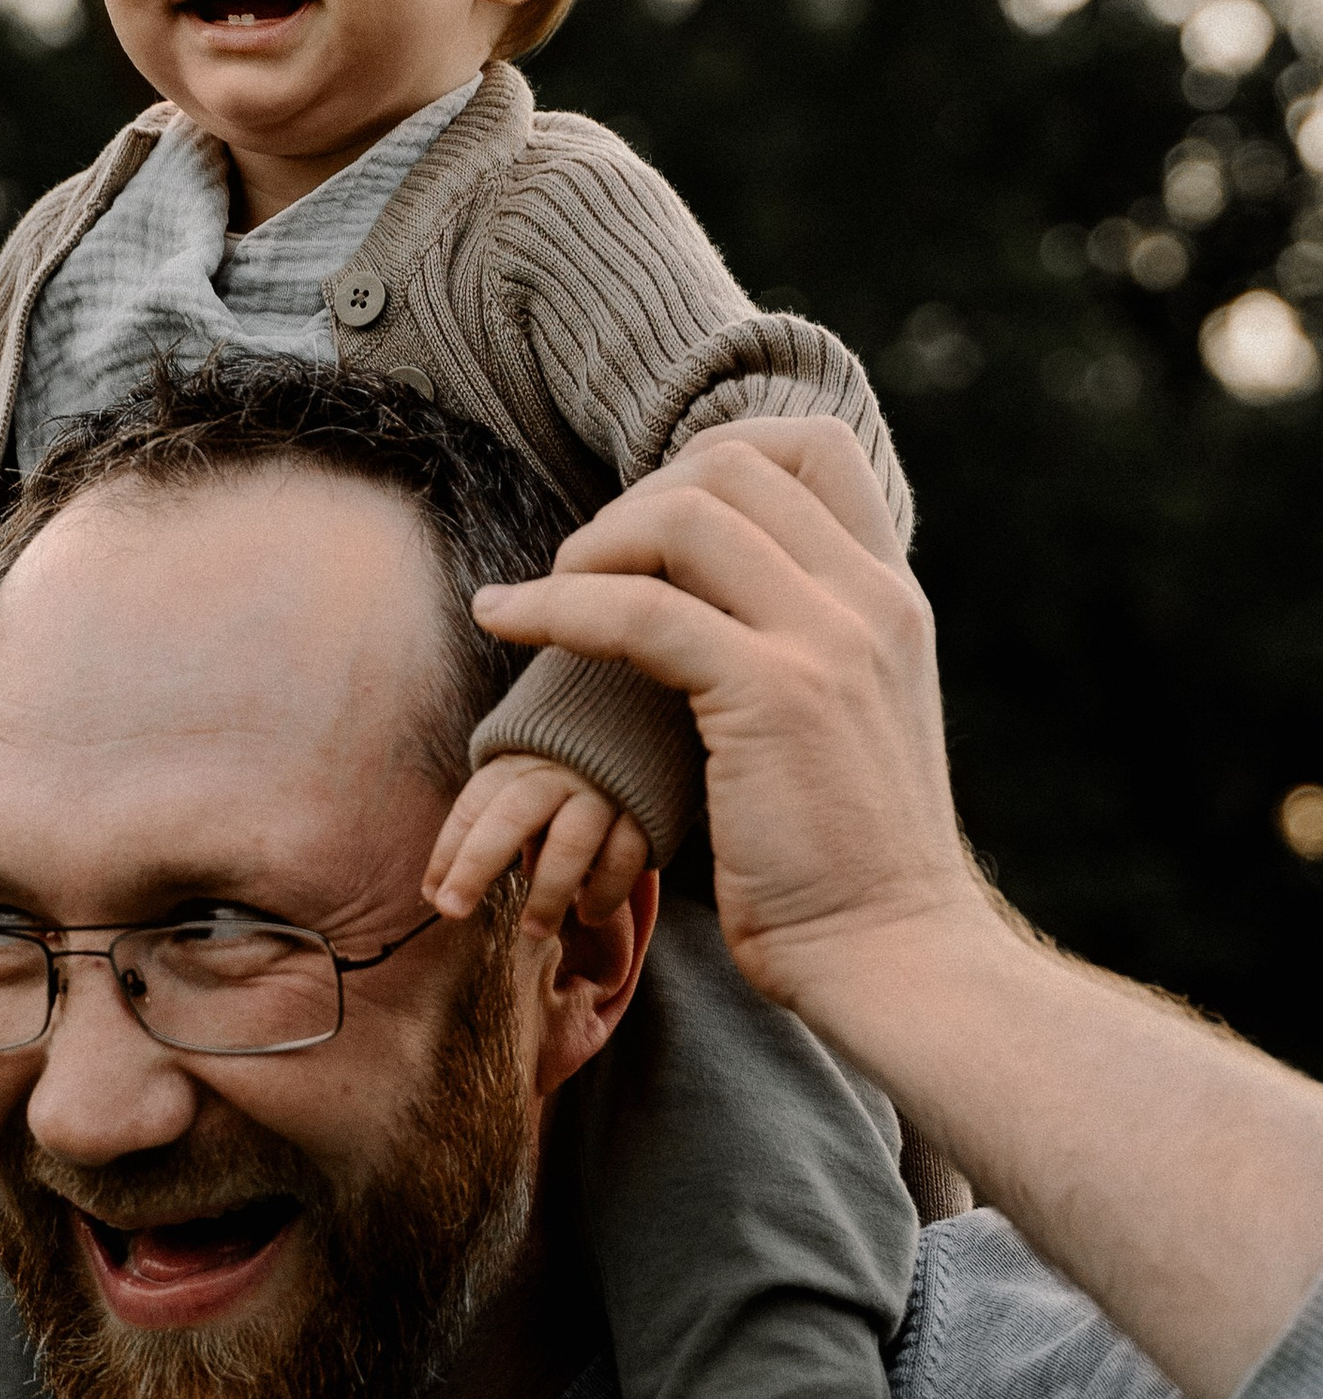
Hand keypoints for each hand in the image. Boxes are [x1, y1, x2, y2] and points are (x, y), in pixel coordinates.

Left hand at [424, 754, 651, 936]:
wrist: (647, 724)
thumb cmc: (571, 766)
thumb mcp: (530, 775)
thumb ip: (500, 818)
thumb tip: (452, 883)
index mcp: (521, 761)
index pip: (475, 803)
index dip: (449, 849)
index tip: (433, 894)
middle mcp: (559, 772)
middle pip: (511, 817)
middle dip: (477, 865)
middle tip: (453, 911)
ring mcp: (604, 791)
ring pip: (570, 843)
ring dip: (547, 891)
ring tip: (533, 930)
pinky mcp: (647, 811)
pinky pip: (624, 856)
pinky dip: (606, 891)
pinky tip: (589, 915)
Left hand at [463, 420, 985, 1044]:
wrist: (892, 952)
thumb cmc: (845, 861)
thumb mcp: (844, 721)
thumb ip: (801, 647)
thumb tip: (713, 604)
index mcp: (892, 598)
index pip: (812, 446)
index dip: (711, 458)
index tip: (651, 526)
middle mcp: (870, 601)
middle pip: (732, 464)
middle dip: (632, 500)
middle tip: (582, 569)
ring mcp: (828, 641)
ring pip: (684, 516)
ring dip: (591, 543)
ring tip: (545, 598)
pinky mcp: (772, 695)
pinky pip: (638, 610)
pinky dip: (555, 604)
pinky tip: (506, 622)